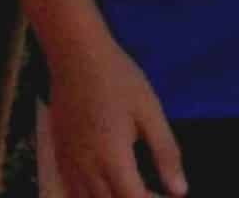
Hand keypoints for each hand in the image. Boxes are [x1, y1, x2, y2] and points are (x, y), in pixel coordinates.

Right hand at [45, 30, 186, 197]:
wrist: (75, 55)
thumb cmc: (117, 78)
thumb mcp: (149, 110)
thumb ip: (165, 152)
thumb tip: (180, 190)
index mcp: (112, 160)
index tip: (168, 196)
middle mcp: (87, 171)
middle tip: (153, 191)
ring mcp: (69, 166)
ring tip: (131, 188)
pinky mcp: (58, 158)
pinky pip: (72, 193)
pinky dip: (89, 197)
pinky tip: (105, 187)